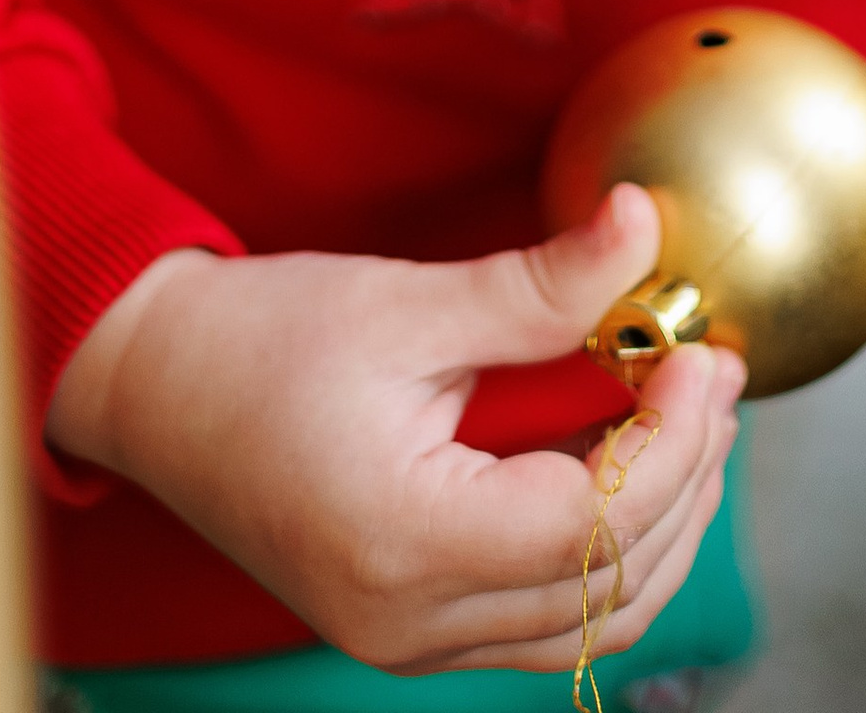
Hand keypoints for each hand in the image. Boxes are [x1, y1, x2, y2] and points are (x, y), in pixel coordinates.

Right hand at [47, 185, 743, 672]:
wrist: (153, 388)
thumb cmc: (261, 338)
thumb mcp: (406, 301)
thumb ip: (537, 283)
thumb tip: (642, 223)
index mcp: (406, 541)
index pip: (594, 523)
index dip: (671, 439)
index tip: (699, 350)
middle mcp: (410, 621)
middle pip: (608, 586)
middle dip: (685, 477)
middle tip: (712, 370)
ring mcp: (407, 641)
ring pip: (588, 622)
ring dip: (659, 524)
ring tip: (688, 414)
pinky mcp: (407, 629)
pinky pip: (543, 620)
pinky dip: (605, 553)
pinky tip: (625, 466)